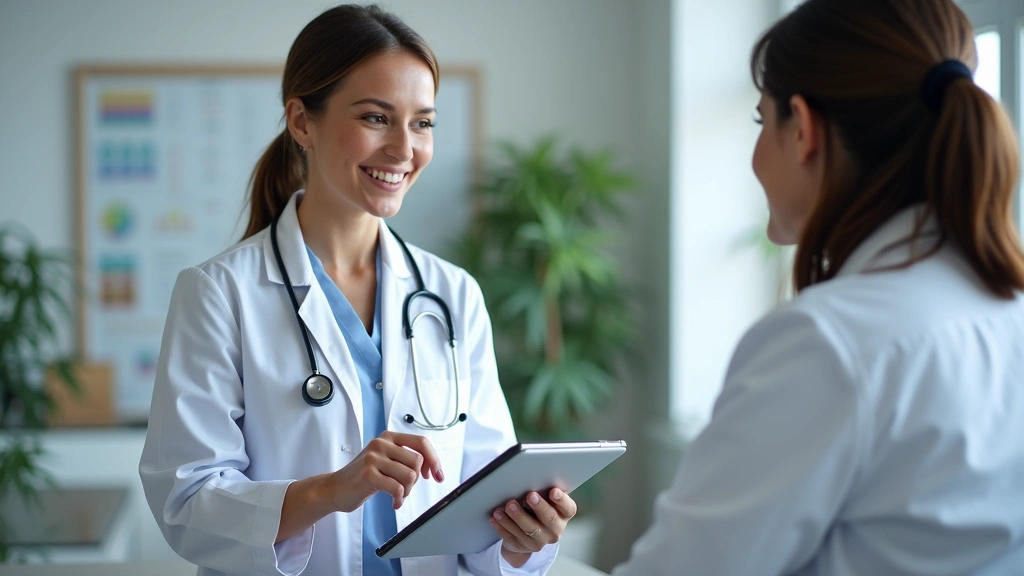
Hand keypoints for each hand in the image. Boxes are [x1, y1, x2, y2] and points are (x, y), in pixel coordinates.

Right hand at [327, 431, 442, 512]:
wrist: (335, 488)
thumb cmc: (364, 476)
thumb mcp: (386, 460)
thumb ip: (405, 458)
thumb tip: (432, 467)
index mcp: (388, 437)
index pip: (421, 442)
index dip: (434, 459)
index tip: (438, 475)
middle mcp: (381, 443)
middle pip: (417, 462)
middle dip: (416, 481)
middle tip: (405, 489)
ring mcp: (373, 457)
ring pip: (410, 475)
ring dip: (407, 491)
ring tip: (398, 495)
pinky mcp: (368, 474)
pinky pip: (397, 488)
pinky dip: (399, 498)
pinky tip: (394, 502)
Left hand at [490, 488, 576, 566]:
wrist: (528, 532)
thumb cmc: (537, 507)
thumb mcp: (544, 499)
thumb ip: (543, 491)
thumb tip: (531, 479)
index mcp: (563, 515)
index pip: (568, 508)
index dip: (562, 500)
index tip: (553, 491)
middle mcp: (555, 530)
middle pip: (549, 519)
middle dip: (539, 507)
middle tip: (529, 495)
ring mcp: (539, 541)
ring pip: (529, 529)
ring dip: (517, 516)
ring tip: (508, 505)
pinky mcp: (523, 546)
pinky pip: (512, 537)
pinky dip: (503, 526)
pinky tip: (496, 516)